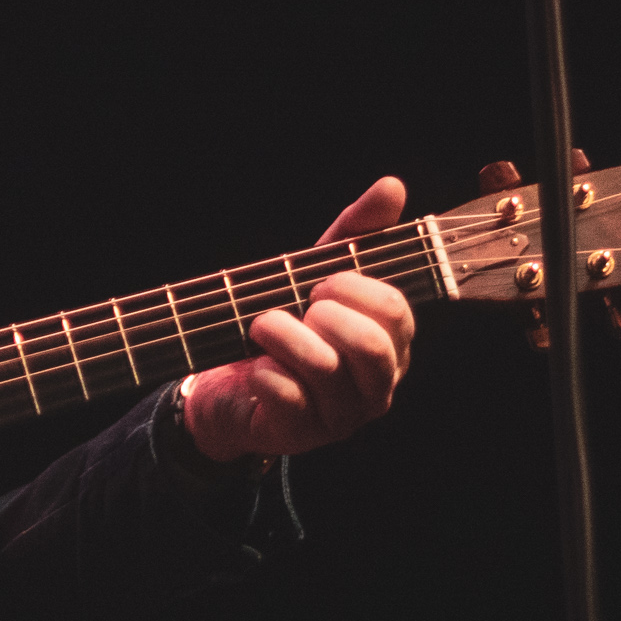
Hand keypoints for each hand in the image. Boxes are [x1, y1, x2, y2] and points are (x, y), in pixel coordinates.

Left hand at [183, 176, 416, 462]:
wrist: (227, 384)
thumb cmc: (286, 326)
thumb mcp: (316, 271)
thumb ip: (357, 231)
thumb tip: (393, 185)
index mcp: (391, 345)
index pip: (394, 311)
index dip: (350, 286)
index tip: (318, 283)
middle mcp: (377, 387)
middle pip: (370, 345)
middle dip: (321, 313)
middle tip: (294, 306)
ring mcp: (342, 417)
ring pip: (324, 368)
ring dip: (280, 334)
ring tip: (259, 327)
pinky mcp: (301, 435)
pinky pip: (286, 396)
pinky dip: (261, 371)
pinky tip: (254, 368)